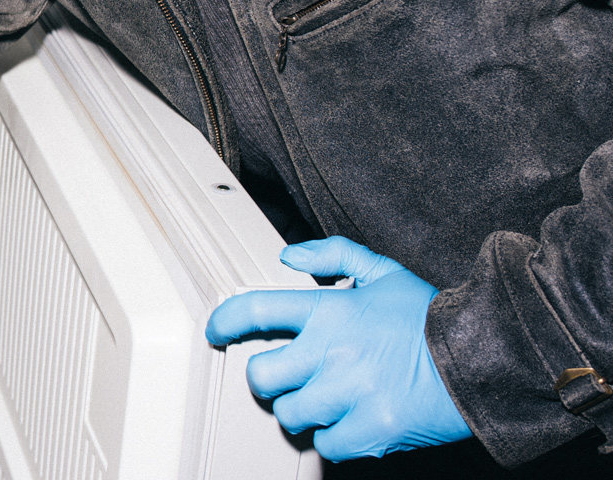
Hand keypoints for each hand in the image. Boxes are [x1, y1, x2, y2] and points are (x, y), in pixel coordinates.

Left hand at [205, 236, 472, 460]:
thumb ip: (334, 257)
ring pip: (289, 414)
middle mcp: (332, 353)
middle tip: (287, 376)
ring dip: (300, 409)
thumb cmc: (430, 318)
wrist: (484, 360)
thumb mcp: (384, 273)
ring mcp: (350, 395)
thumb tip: (290, 257)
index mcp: (330, 312)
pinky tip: (350, 420)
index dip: (225, 321)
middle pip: (261, 376)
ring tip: (324, 399)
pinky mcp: (371, 431)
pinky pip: (326, 444)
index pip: (255, 311)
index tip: (216, 330)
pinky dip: (334, 437)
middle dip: (268, 378)